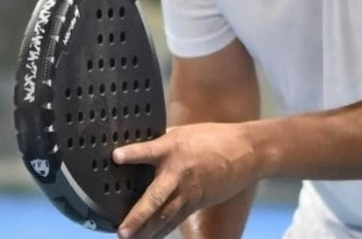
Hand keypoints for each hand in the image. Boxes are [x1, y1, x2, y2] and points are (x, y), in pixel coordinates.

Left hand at [113, 122, 258, 238]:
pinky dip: (161, 229)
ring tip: (129, 238)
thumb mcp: (186, 133)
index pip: (148, 151)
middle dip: (137, 215)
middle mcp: (178, 172)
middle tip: (122, 230)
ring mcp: (188, 190)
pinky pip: (175, 219)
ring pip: (164, 215)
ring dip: (146, 230)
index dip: (132, 154)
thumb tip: (143, 146)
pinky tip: (149, 237)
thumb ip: (164, 142)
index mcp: (174, 148)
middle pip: (155, 197)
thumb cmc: (216, 138)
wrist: (245, 152)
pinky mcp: (196, 202)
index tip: (115, 157)